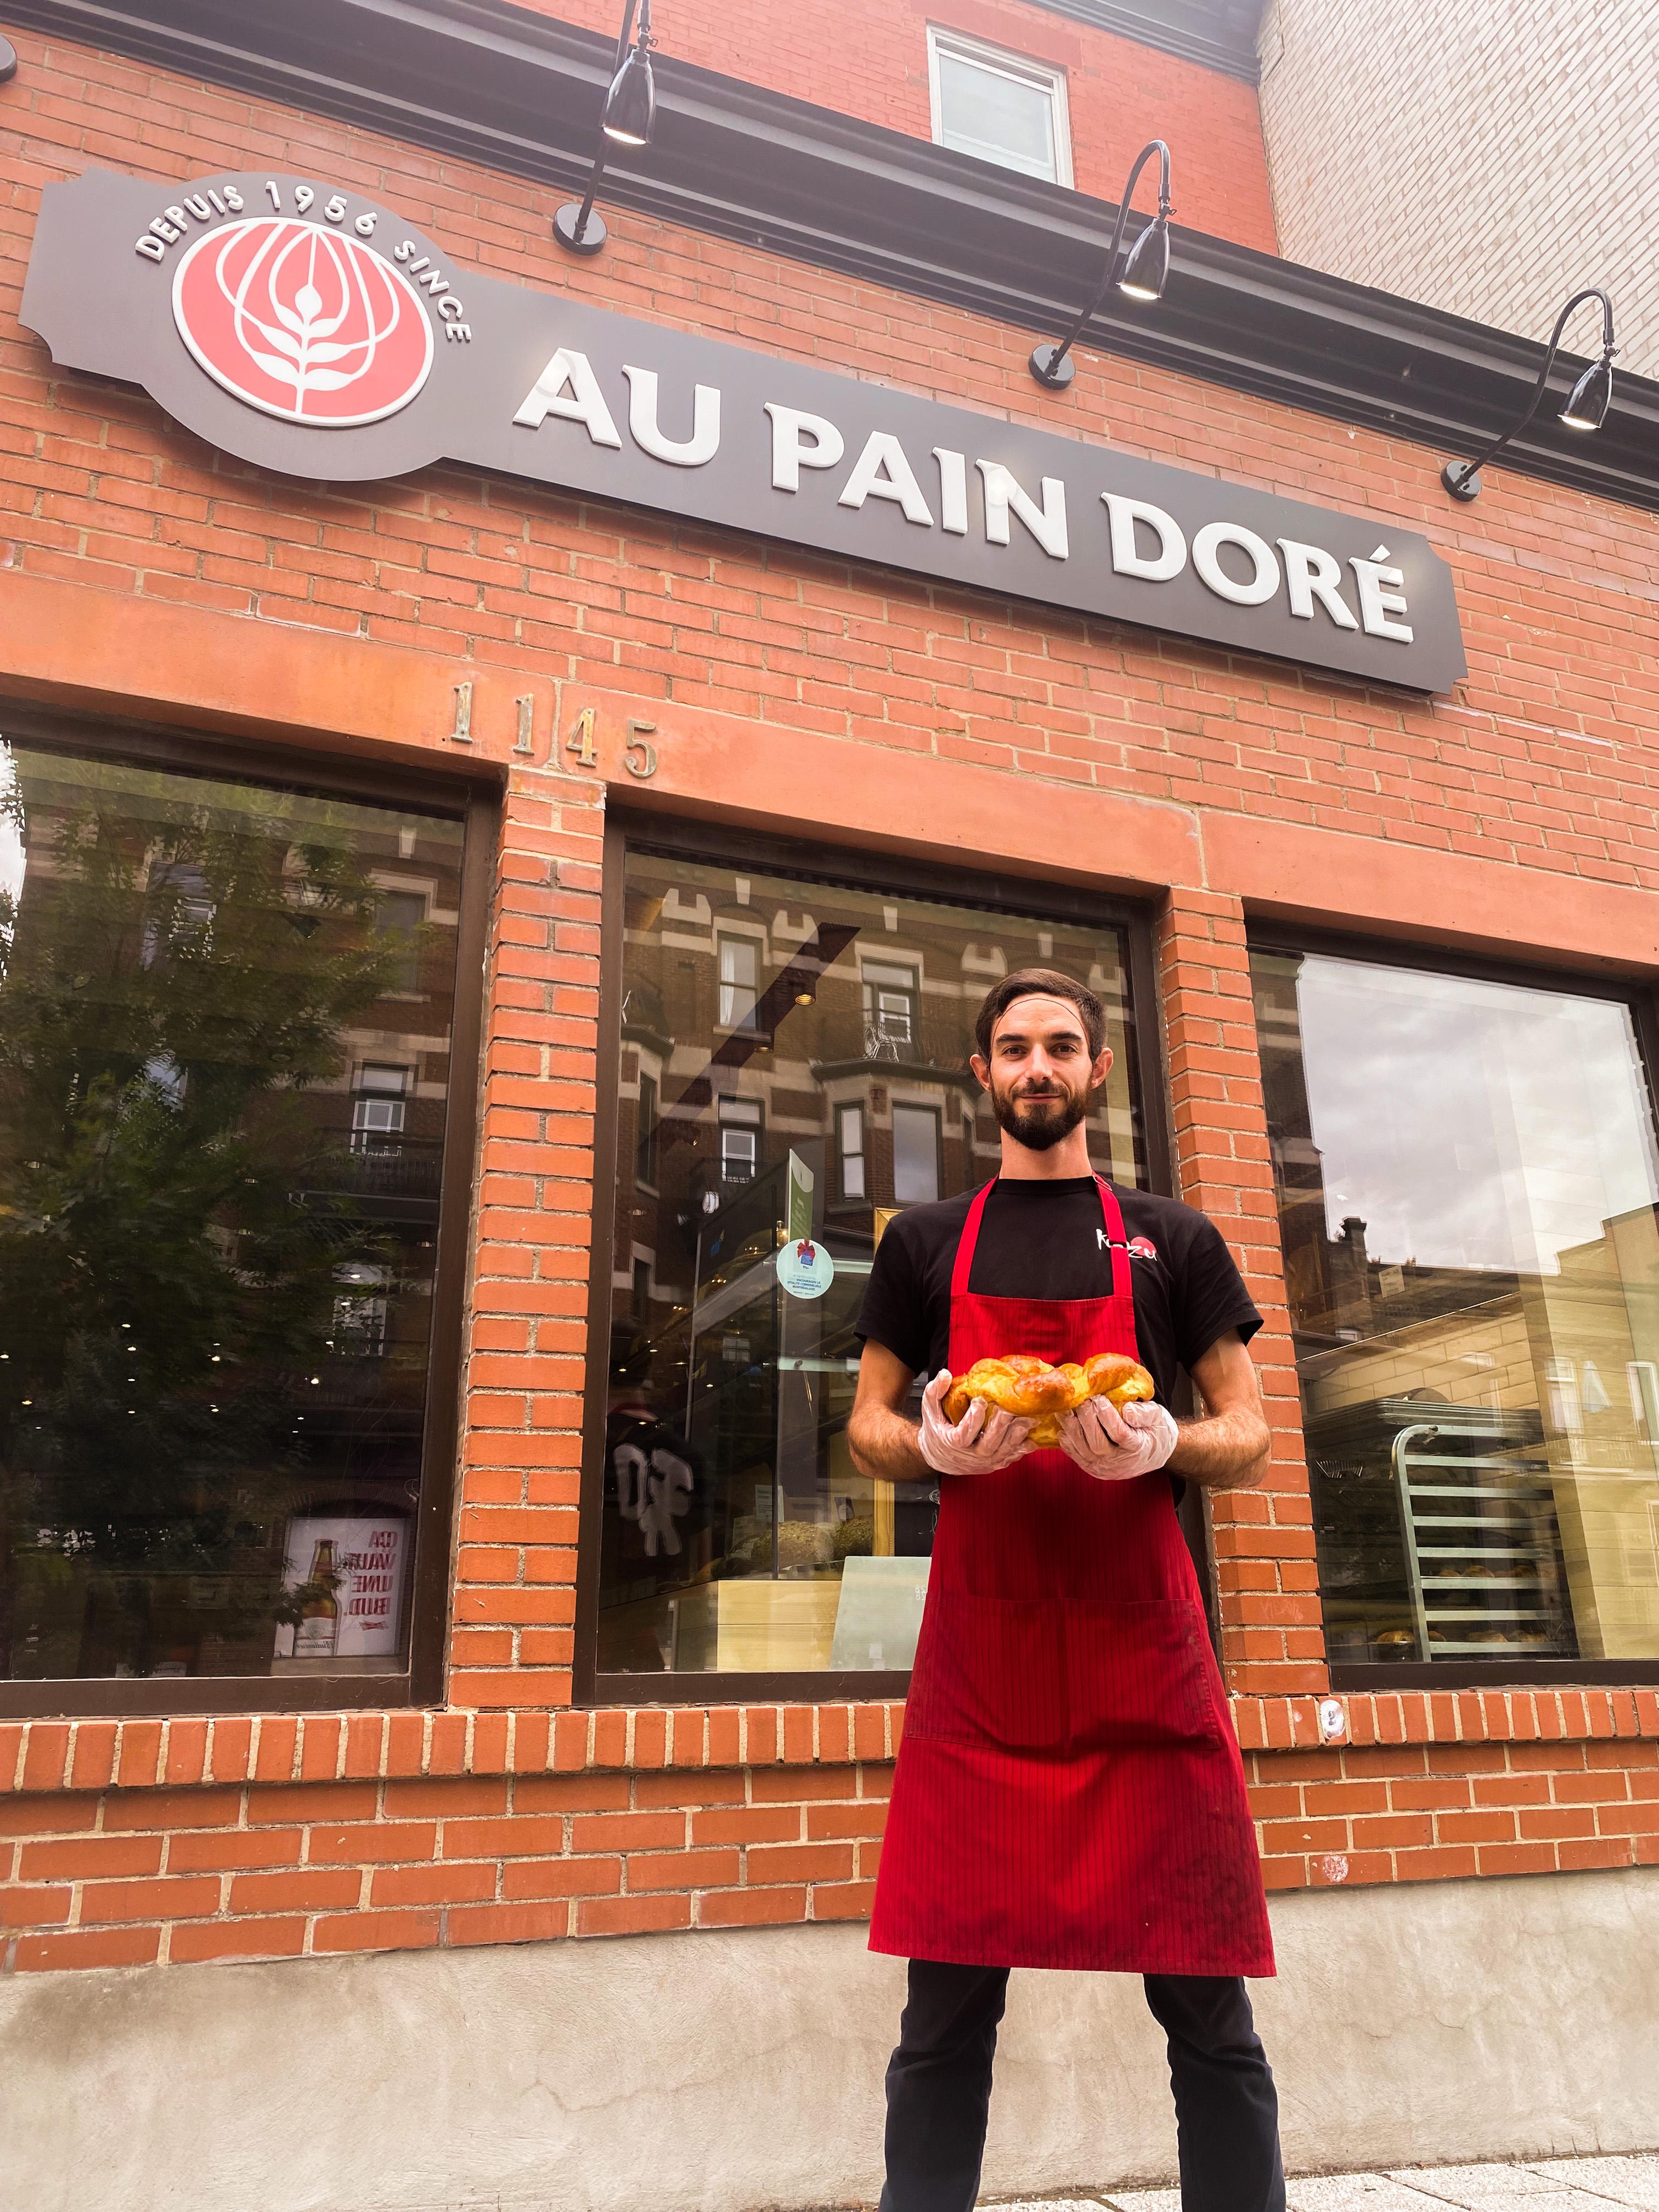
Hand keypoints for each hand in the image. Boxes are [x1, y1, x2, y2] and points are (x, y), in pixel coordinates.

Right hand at [918, 1370, 1034, 1476]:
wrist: (940, 1457)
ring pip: (1001, 1453)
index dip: (972, 1419)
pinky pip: (1009, 1458)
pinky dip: (1021, 1449)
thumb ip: (935, 1391)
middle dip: (1000, 1428)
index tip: (979, 1401)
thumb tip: (945, 1374)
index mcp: (952, 1442)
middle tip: (1010, 1410)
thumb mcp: (930, 1410)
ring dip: (1016, 1438)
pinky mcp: (994, 1464)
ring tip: (1027, 1421)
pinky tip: (1032, 1438)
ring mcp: (983, 1462)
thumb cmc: (936, 1430)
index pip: (963, 1434)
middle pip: (987, 1445)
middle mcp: (969, 1456)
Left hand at [1056, 1394, 1178, 1481]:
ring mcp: (1106, 1469)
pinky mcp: (1093, 1469)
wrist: (1153, 1453)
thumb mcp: (1158, 1417)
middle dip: (1087, 1420)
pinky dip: (1067, 1442)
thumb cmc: (1154, 1430)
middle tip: (1081, 1400)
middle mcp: (1121, 1463)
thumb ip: (1144, 1413)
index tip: (1099, 1398)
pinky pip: (1077, 1457)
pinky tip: (1064, 1425)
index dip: (1107, 1416)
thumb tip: (1126, 1410)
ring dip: (1072, 1429)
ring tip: (1066, 1409)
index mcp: (1139, 1449)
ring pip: (1084, 1452)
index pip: (1120, 1434)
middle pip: (1099, 1444)